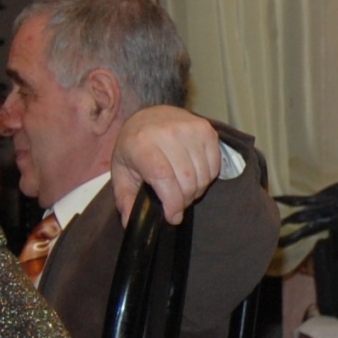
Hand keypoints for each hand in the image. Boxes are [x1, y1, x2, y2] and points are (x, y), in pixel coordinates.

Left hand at [109, 106, 223, 223]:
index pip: (163, 177)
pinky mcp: (206, 129)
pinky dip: (207, 178)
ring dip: (196, 190)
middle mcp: (166, 132)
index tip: (173, 216)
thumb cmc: (135, 147)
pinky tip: (194, 174)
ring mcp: (189, 129)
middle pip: (186, 179)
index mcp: (141, 143)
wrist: (150, 115)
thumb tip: (132, 222)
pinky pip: (215, 166)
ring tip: (184, 189)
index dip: (172, 202)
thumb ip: (125, 199)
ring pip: (203, 175)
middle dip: (184, 200)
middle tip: (177, 203)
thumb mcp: (122, 172)